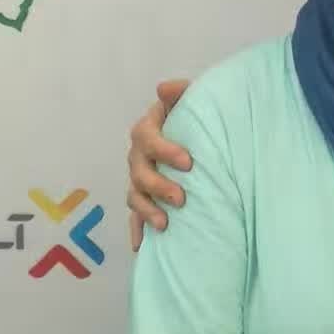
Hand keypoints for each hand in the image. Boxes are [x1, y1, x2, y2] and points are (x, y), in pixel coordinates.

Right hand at [127, 79, 192, 251]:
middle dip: (158, 186)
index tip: (189, 162)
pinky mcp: (144, 196)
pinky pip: (135, 215)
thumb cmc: (197, 114)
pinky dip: (137, 229)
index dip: (164, 150)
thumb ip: (180, 92)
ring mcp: (138, 177)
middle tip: (181, 198)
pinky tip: (140, 247)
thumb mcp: (193, 98)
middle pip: (139, 171)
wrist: (199, 131)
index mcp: (149, 128)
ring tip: (164, 223)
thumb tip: (164, 87)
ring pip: (134, 195)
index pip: (147, 137)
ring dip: (146, 210)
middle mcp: (139, 154)